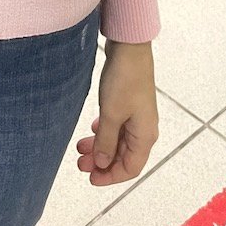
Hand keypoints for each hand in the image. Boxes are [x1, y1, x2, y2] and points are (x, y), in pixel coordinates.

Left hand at [76, 41, 158, 187]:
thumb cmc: (124, 79)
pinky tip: (92, 129)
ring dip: (100, 146)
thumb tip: (103, 164)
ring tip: (80, 147)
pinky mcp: (129, 103)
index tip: (91, 178)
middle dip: (102, 162)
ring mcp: (137, 116)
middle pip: (123, 156)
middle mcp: (144, 129)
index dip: (111, 177)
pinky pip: (117, 126)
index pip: (130, 168)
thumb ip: (106, 142)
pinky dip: (104, 132)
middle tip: (80, 163)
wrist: (129, 47)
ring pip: (118, 141)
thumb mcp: (111, 114)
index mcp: (145, 136)